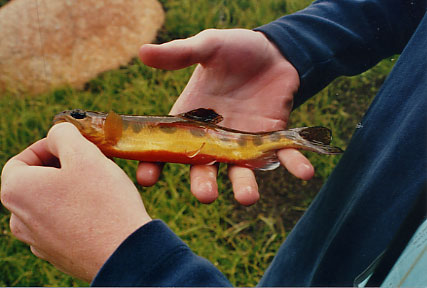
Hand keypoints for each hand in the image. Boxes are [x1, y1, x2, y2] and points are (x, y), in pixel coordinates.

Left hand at [1, 123, 150, 282]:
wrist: (125, 253)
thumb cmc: (104, 203)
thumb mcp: (84, 154)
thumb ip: (63, 134)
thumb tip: (57, 134)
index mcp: (16, 191)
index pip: (22, 158)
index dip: (48, 146)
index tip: (73, 144)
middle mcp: (19, 218)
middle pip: (36, 180)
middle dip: (62, 166)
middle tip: (91, 161)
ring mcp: (37, 240)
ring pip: (50, 202)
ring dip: (70, 188)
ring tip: (98, 185)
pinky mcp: (57, 253)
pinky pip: (62, 223)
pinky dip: (76, 211)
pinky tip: (100, 209)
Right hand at [137, 29, 313, 204]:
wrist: (273, 51)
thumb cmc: (235, 50)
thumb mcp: (209, 46)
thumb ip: (180, 52)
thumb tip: (142, 50)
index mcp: (191, 119)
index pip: (167, 146)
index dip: (155, 163)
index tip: (147, 178)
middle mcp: (214, 137)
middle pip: (204, 168)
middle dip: (203, 184)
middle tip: (206, 195)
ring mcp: (243, 142)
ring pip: (240, 170)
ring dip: (245, 185)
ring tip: (247, 197)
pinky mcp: (272, 138)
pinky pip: (282, 155)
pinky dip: (293, 164)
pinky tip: (303, 172)